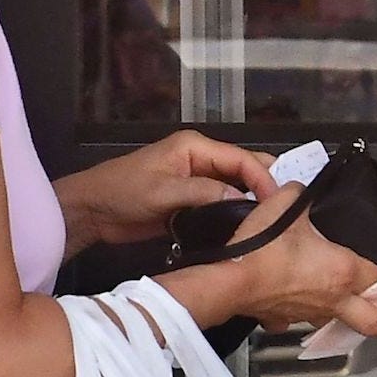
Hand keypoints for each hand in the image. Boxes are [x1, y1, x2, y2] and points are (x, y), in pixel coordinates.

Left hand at [55, 131, 276, 254]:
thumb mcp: (163, 192)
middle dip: (262, 186)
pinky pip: (220, 205)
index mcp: (195, 147)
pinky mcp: (190, 201)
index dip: (262, 177)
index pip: (240, 157)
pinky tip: (246, 229)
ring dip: (249, 202)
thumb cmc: (123, 192)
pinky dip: (233, 214)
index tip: (278, 201)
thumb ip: (203, 193)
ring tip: (271, 223)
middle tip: (284, 212)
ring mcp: (196, 181)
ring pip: (233, 188)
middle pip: (241, 169)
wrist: (93, 211)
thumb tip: (242, 200)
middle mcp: (200, 159)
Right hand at [232, 184, 376, 338]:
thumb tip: (297, 190)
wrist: (233, 279)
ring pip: (337, 321)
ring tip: (347, 307)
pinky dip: (302, 314)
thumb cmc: (262, 249)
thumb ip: (299, 194)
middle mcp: (332, 297)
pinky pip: (299, 321)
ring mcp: (309, 312)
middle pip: (374, 321)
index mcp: (342, 269)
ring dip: (346, 316)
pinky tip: (297, 302)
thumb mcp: (286, 204)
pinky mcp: (284, 319)